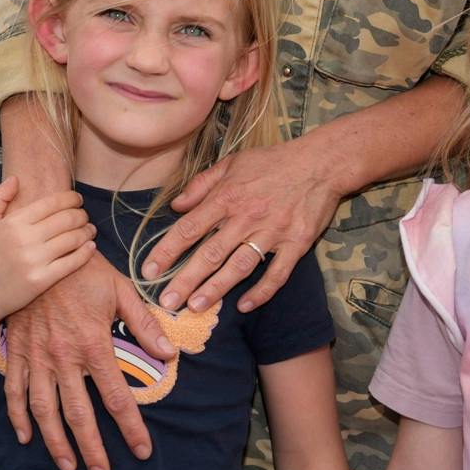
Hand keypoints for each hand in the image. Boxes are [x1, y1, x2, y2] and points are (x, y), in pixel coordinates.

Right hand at [0, 178, 96, 322]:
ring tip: (90, 229)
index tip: (78, 199)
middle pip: (66, 219)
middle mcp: (25, 239)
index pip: (51, 203)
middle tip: (85, 216)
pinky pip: (72, 262)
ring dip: (87, 231)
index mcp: (14, 222)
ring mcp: (34, 260)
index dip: (70, 199)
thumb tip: (15, 179)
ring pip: (72, 239)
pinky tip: (90, 247)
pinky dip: (86, 252)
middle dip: (81, 215)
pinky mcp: (42, 280)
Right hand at [1, 247, 170, 469]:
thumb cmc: (83, 268)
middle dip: (92, 448)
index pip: (116, 396)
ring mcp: (36, 355)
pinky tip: (26, 437)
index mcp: (93, 343)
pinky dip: (18, 416)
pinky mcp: (16, 350)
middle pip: (79, 413)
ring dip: (55, 441)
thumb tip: (170, 355)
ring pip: (45, 409)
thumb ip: (145, 324)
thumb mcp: (120, 289)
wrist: (38, 247)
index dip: (131, 427)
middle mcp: (63, 356)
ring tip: (67, 465)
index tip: (142, 450)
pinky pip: (15, 390)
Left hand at [145, 138, 344, 314]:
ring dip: (216, 289)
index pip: (189, 227)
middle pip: (210, 252)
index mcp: (227, 196)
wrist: (320, 162)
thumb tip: (175, 205)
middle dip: (185, 279)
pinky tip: (244, 306)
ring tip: (196, 307)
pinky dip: (261, 292)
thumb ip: (201, 185)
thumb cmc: (273, 161)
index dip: (167, 250)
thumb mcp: (232, 163)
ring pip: (239, 266)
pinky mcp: (296, 243)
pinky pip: (277, 274)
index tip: (149, 270)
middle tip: (166, 301)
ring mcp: (272, 232)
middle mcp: (246, 216)